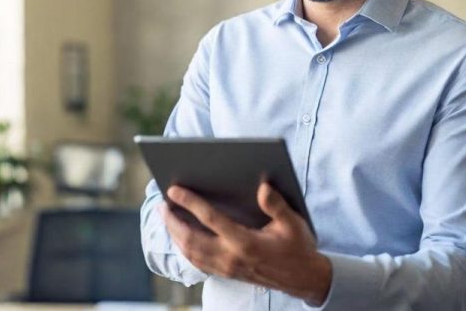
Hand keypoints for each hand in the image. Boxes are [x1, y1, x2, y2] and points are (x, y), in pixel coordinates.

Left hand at [162, 182, 331, 305]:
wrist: (303, 279)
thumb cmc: (298, 247)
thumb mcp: (293, 223)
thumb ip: (276, 204)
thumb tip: (262, 186)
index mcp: (246, 243)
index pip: (210, 219)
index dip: (190, 203)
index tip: (174, 190)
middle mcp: (231, 258)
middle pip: (191, 240)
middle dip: (172, 221)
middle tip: (162, 204)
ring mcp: (226, 268)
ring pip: (190, 253)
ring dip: (174, 234)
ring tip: (166, 216)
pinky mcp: (226, 273)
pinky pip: (197, 261)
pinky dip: (184, 247)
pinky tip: (180, 235)